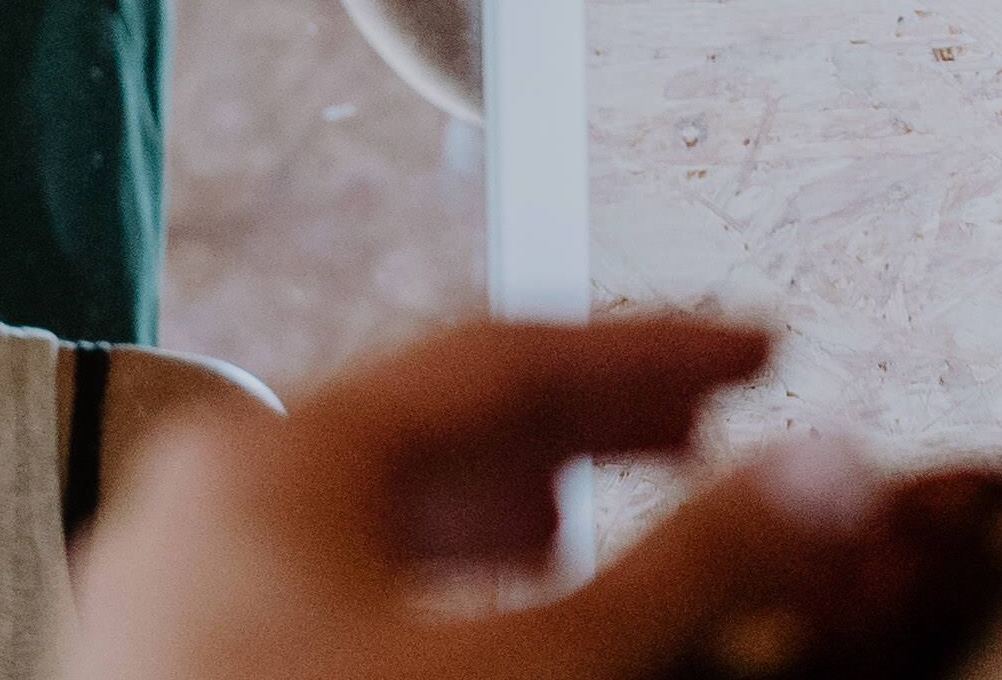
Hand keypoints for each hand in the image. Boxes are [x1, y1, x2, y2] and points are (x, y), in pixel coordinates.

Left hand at [69, 318, 871, 679]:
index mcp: (265, 461)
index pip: (496, 355)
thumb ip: (694, 570)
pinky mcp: (178, 678)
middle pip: (428, 428)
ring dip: (508, 506)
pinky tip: (506, 618)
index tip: (756, 355)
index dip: (648, 353)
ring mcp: (171, 599)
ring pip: (371, 514)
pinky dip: (436, 584)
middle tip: (707, 423)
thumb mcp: (546, 673)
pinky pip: (326, 590)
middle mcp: (196, 506)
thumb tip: (830, 476)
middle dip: (582, 428)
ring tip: (609, 510)